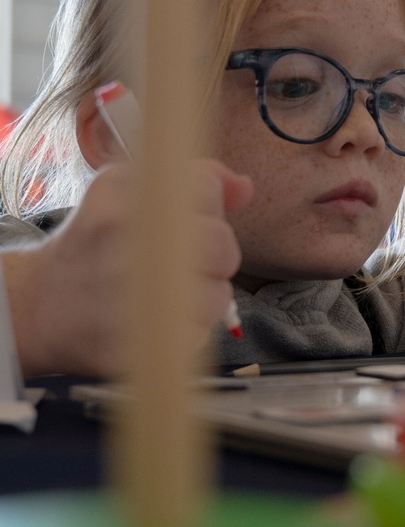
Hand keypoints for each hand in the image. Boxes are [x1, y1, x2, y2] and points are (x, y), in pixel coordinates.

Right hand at [2, 160, 251, 378]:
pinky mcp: (128, 346)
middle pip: (222, 246)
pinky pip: (195, 338)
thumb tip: (245, 188)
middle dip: (215, 257)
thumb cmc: (94, 244)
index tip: (183, 224)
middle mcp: (120, 240)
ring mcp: (123, 297)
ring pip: (217, 296)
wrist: (38, 305)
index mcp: (122, 195)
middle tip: (181, 265)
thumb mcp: (127, 191)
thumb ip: (193, 181)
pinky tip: (154, 321)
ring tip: (166, 295)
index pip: (206, 191)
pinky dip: (186, 333)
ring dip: (204, 298)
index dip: (205, 212)